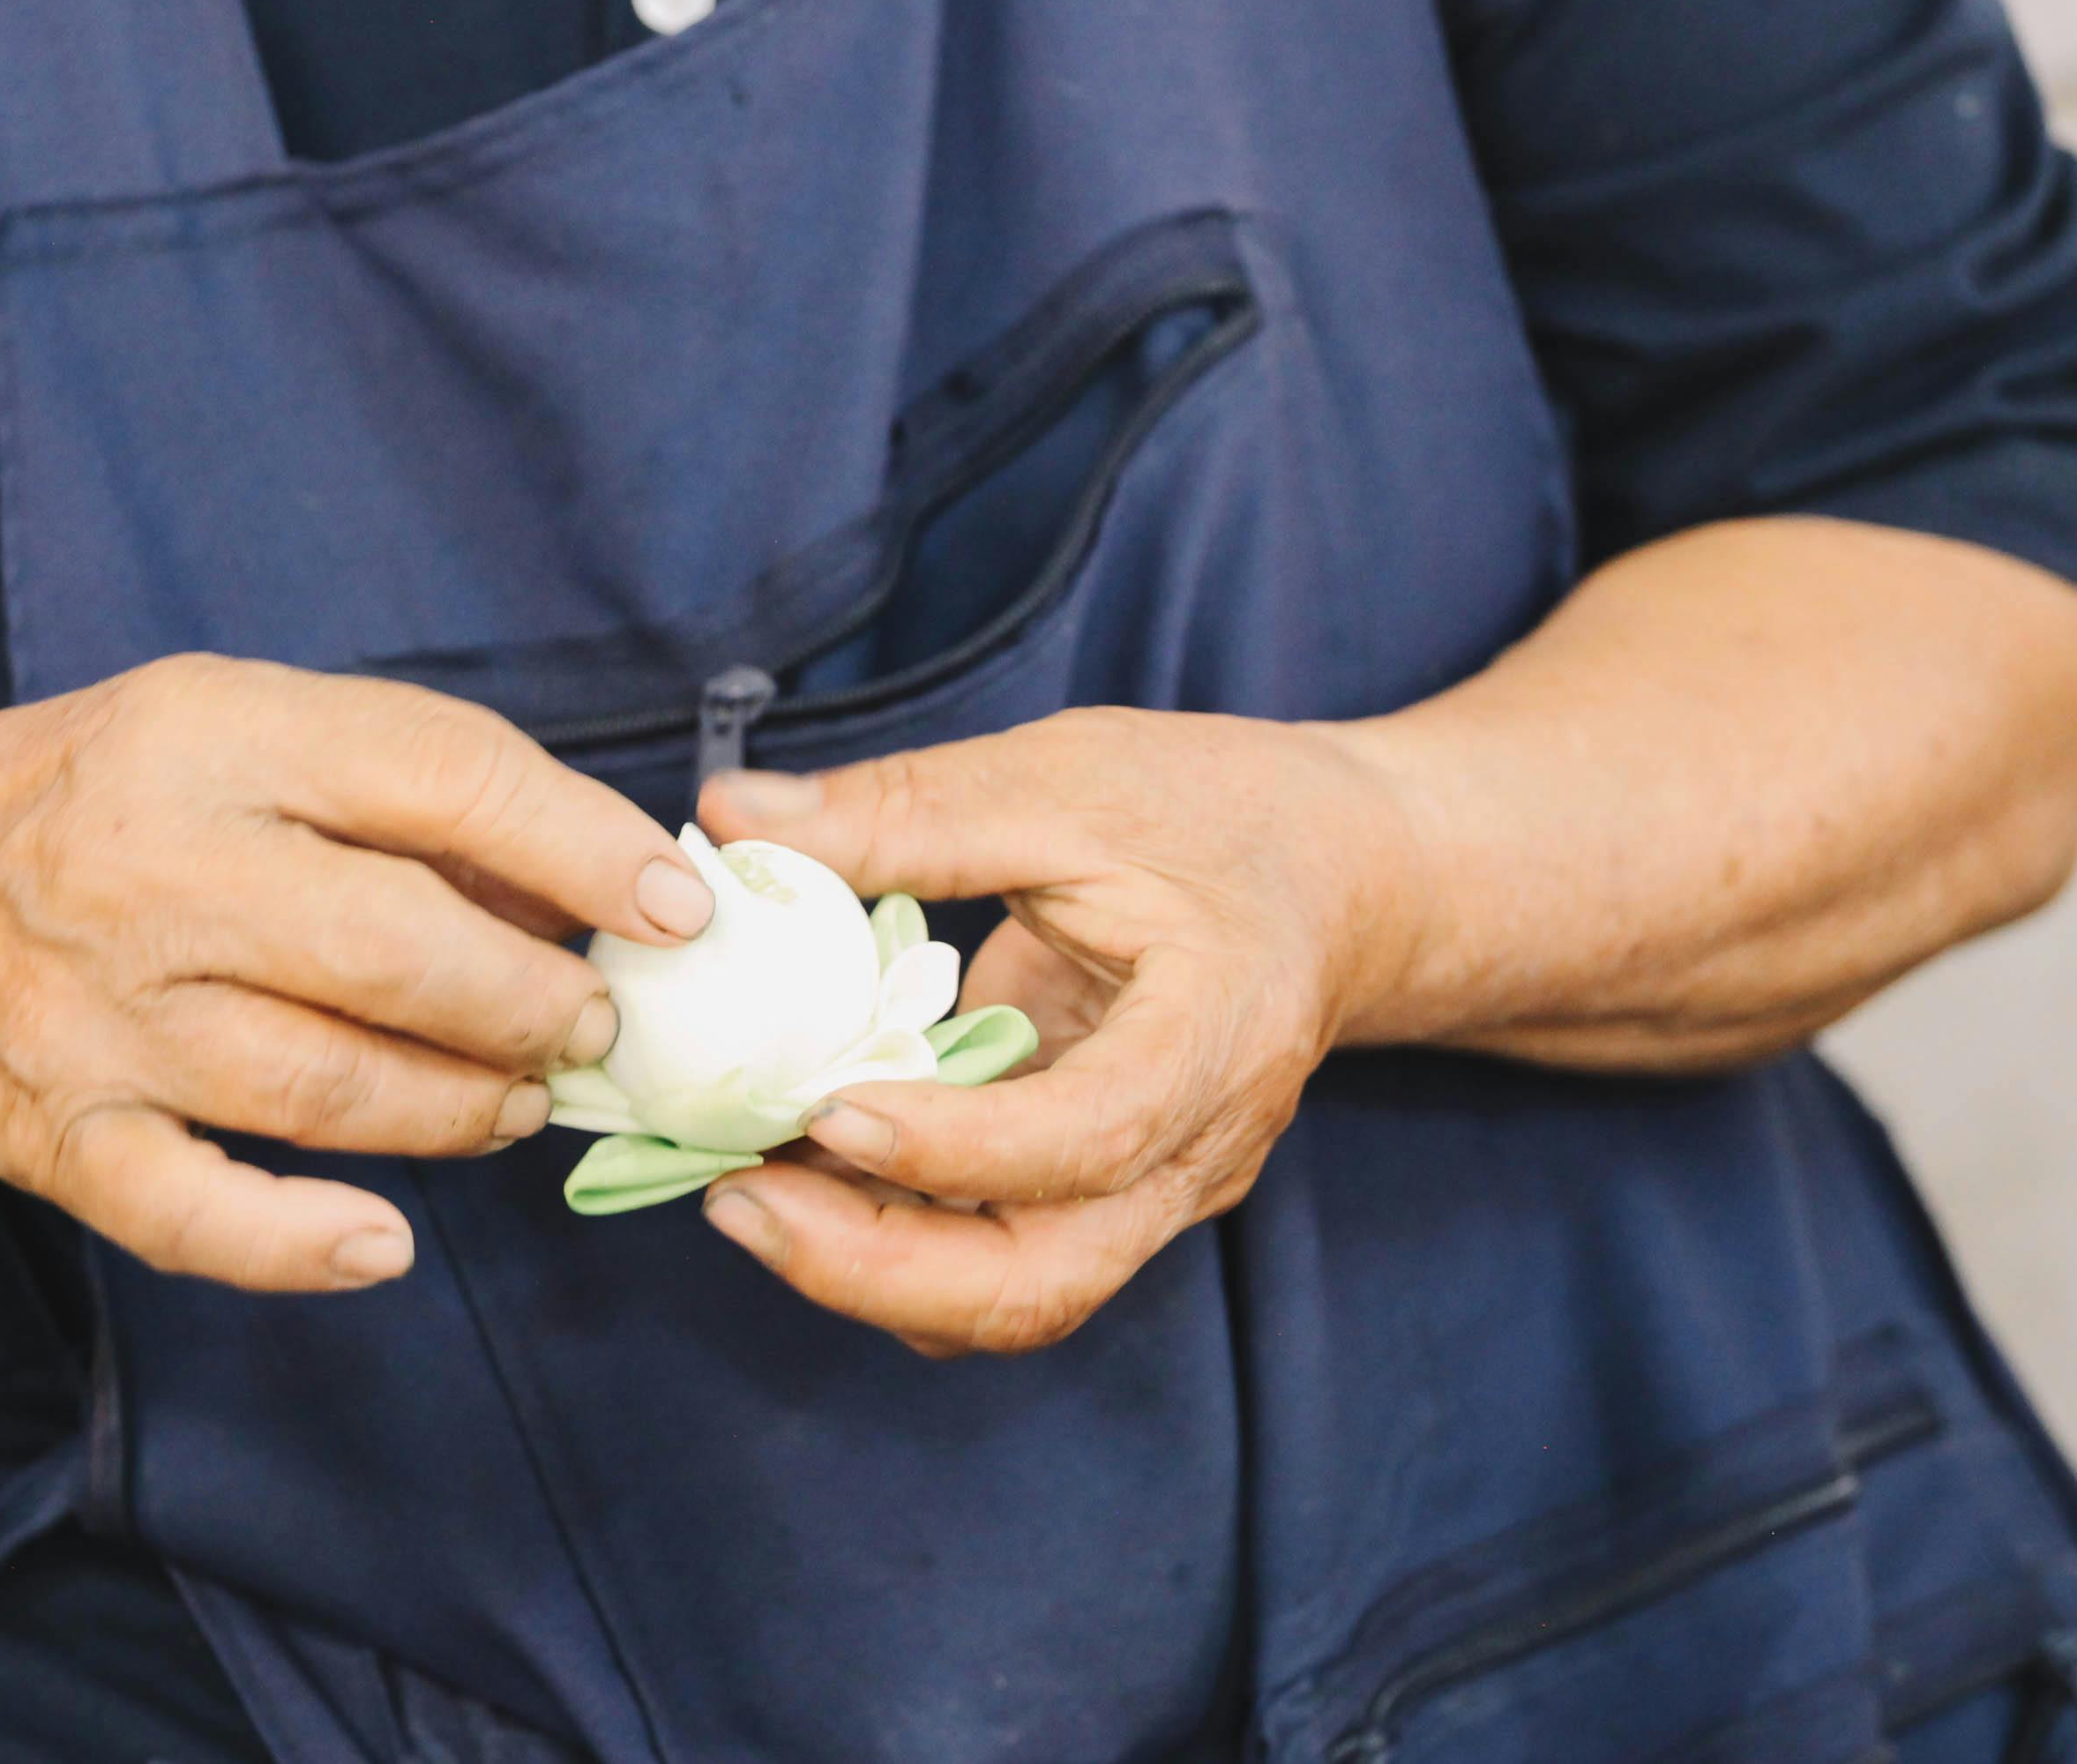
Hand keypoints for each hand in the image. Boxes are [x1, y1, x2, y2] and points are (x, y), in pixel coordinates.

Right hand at [0, 654, 713, 1294]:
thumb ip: (417, 792)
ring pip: (324, 1088)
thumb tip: (609, 884)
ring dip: (461, 1109)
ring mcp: (94, 1016)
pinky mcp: (57, 1137)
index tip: (675, 908)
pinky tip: (387, 1243)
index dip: (579, 848)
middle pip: (393, 951)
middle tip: (594, 1024)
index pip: (436, 775)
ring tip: (523, 1100)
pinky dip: (300, 1244)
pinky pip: (194, 1215)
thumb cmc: (118, 800)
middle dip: (532, 1001)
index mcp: (212, 736)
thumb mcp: (253, 731)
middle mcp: (143, 870)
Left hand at [693, 708, 1426, 1354]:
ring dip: (865, 1269)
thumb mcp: (1073, 779)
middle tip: (734, 1200)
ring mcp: (1147, 1192)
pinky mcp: (1098, 1195)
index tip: (829, 1109)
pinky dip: (887, 1236)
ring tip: (743, 1189)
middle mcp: (1190, 1154)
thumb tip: (731, 817)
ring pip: (1005, 1297)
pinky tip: (801, 1167)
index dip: (952, 1148)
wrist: (1346, 880)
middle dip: (870, 1269)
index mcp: (1214, 1042)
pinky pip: (987, 1255)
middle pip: (1037, 1284)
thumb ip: (907, 809)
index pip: (1087, 1140)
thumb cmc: (1225, 815)